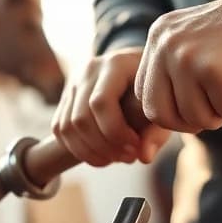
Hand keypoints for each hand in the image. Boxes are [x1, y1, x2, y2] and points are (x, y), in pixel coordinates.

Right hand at [52, 47, 171, 166]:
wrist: (137, 72)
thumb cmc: (152, 91)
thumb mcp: (161, 108)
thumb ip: (156, 133)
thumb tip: (143, 157)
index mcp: (115, 64)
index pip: (101, 102)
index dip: (116, 132)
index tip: (136, 147)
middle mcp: (89, 70)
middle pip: (81, 118)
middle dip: (104, 146)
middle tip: (128, 157)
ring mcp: (74, 83)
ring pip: (66, 127)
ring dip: (90, 152)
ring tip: (116, 158)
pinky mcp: (66, 98)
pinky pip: (60, 129)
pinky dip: (78, 149)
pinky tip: (102, 155)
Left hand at [136, 0, 221, 131]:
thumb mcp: (193, 42)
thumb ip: (172, 71)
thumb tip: (160, 119)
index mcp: (158, 38)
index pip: (144, 97)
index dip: (171, 113)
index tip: (197, 108)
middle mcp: (167, 48)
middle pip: (162, 115)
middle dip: (191, 122)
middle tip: (219, 108)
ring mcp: (190, 61)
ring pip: (198, 119)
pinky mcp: (218, 74)